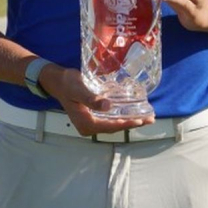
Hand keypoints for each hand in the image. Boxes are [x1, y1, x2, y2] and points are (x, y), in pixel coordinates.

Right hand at [39, 65, 153, 135]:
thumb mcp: (78, 90)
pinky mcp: (93, 116)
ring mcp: (91, 122)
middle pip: (114, 127)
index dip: (126, 124)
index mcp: (85, 123)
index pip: (110, 126)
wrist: (58, 81)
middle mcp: (88, 126)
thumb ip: (91, 99)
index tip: (140, 120)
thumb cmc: (68, 84)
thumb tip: (107, 107)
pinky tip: (132, 112)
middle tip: (149, 119)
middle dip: (132, 123)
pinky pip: (110, 119)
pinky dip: (122, 116)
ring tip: (146, 118)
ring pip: (113, 124)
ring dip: (129, 120)